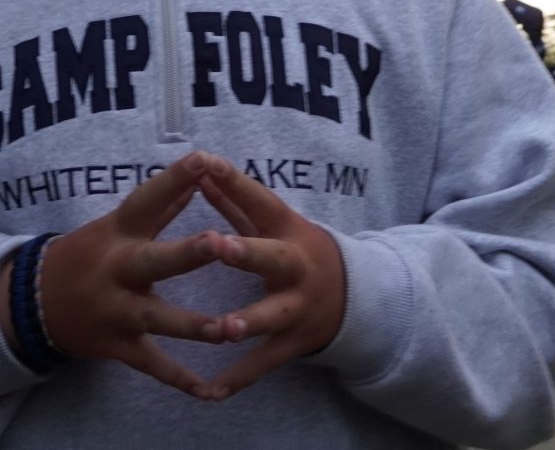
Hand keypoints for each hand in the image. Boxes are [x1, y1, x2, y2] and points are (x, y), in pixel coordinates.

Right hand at [0, 151, 233, 398]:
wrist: (33, 302)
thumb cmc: (87, 254)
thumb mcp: (117, 224)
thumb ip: (161, 205)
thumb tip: (200, 174)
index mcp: (119, 232)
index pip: (148, 200)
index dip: (175, 180)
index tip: (203, 159)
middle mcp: (118, 270)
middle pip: (155, 260)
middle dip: (187, 254)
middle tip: (220, 243)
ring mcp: (117, 311)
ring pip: (158, 319)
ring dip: (193, 325)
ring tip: (227, 329)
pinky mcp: (118, 345)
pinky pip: (151, 364)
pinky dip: (178, 378)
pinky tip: (208, 391)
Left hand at [196, 161, 347, 400]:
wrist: (355, 295)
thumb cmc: (294, 248)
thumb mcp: (273, 221)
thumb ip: (234, 199)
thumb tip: (200, 166)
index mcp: (287, 230)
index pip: (260, 201)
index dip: (235, 182)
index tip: (206, 163)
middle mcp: (296, 267)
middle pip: (273, 258)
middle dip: (246, 254)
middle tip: (217, 247)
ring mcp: (297, 307)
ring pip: (272, 315)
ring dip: (248, 321)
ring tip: (223, 329)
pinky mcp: (293, 342)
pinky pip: (265, 362)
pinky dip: (240, 377)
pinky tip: (212, 391)